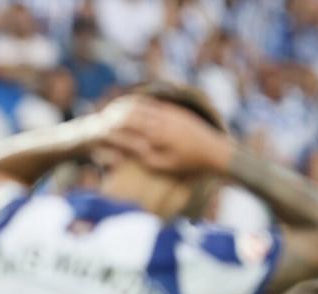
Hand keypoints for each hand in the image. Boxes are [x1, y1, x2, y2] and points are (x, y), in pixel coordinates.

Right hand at [102, 98, 232, 174]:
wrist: (215, 151)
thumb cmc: (188, 163)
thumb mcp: (163, 165)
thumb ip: (143, 156)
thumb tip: (126, 150)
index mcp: (156, 135)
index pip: (128, 126)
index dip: (113, 126)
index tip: (101, 127)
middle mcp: (161, 120)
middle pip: (133, 112)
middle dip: (116, 113)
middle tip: (103, 115)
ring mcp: (169, 113)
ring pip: (143, 105)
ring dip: (128, 106)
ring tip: (115, 108)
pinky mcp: (176, 111)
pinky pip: (154, 103)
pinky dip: (142, 104)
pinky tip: (136, 105)